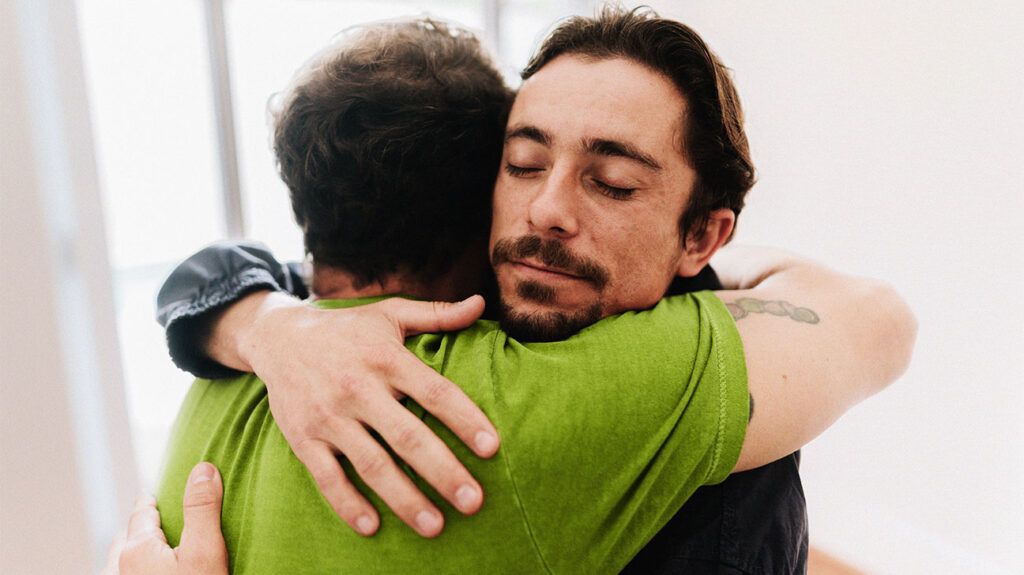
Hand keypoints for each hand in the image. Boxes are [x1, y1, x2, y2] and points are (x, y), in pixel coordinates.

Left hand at [102, 462, 228, 574]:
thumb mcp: (206, 551)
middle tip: (154, 519)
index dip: (149, 501)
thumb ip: (202, 510)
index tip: (152, 495)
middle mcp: (120, 567)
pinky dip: (130, 569)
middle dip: (140, 526)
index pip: (141, 513)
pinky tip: (142, 571)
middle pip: (128, 537)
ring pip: (119, 561)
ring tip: (148, 547)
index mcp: (137, 548)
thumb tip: (203, 469)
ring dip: (133, 550)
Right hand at [224, 293, 498, 537]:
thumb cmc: (347, 328)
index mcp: (386, 358)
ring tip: (435, 525)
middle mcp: (358, 388)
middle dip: (443, 472)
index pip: (435, 392)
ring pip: (372, 464)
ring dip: (404, 499)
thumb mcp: (390, 313)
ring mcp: (329, 417)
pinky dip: (348, 504)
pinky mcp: (304, 438)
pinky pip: (327, 477)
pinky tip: (373, 526)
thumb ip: (437, 314)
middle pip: (408, 436)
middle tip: (474, 501)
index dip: (466, 419)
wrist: (278, 337)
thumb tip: (481, 303)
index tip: (493, 448)